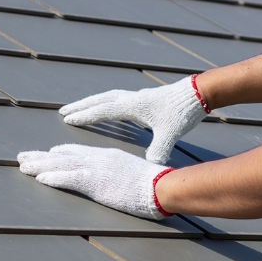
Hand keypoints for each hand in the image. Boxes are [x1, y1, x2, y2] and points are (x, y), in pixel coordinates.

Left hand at [16, 144, 171, 219]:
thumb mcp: (134, 175)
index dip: (59, 154)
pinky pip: (69, 179)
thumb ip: (122, 176)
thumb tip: (118, 182)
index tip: (46, 154)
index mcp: (107, 157)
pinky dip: (53, 178)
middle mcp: (98, 159)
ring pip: (61, 165)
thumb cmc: (154, 184)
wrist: (161, 186)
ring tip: (22, 166)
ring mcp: (96, 170)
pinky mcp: (96, 183)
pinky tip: (39, 178)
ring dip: (39, 166)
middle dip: (41, 157)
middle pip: (63, 156)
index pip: (78, 152)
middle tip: (22, 157)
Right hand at [60, 76, 207, 164]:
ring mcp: (138, 97)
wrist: (198, 93)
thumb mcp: (170, 133)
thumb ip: (158, 149)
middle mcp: (132, 98)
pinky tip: (109, 110)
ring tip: (80, 109)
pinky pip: (119, 99)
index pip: (103, 110)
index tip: (68, 119)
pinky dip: (108, 104)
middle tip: (63, 111)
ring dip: (93, 103)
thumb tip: (151, 167)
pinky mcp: (145, 98)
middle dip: (82, 106)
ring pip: (108, 97)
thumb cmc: (182, 112)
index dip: (85, 116)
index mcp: (134, 106)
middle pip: (100, 100)